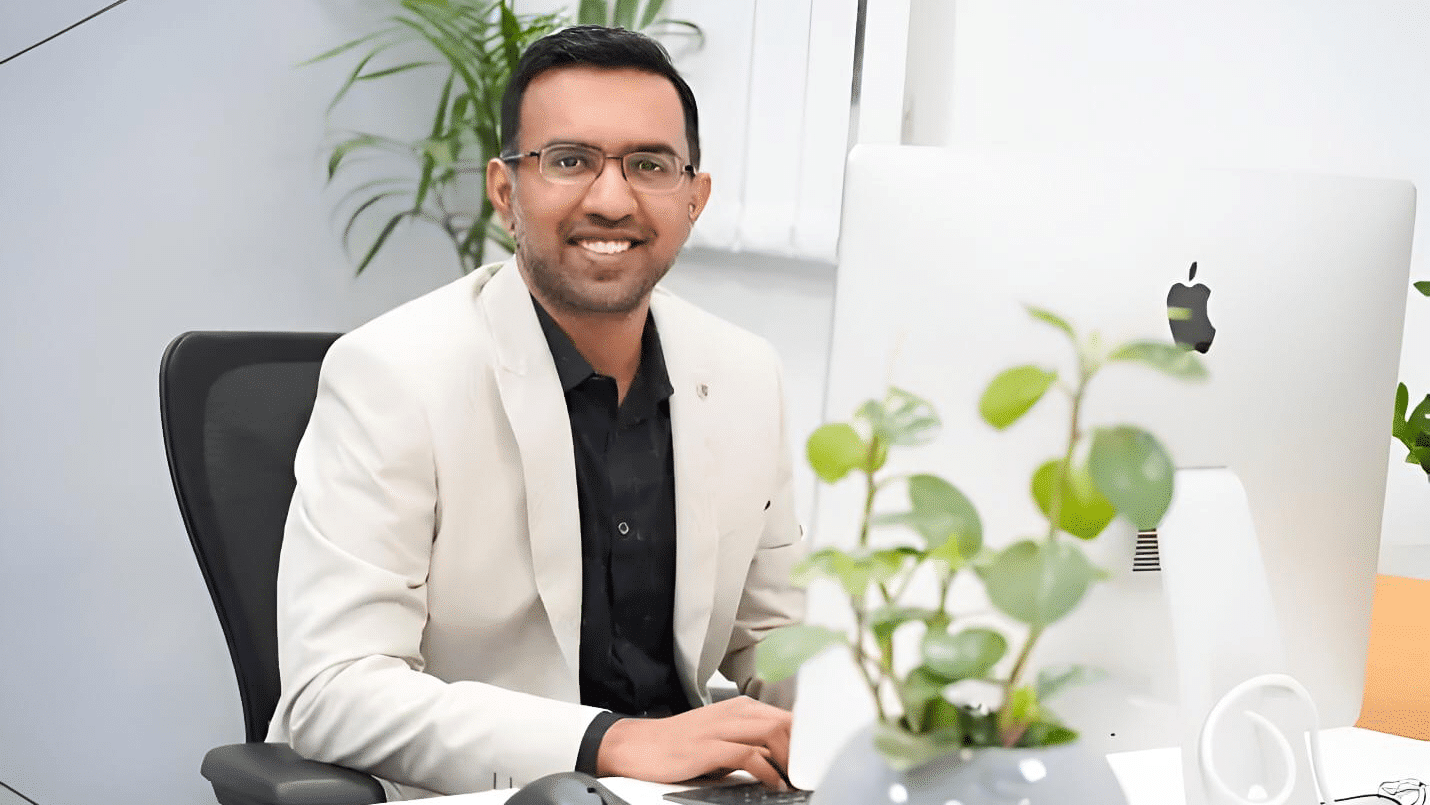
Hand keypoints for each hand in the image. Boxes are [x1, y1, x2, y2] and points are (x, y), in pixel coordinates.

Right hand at [595, 696, 792, 789]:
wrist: (638, 746)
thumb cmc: (679, 744)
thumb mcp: (720, 737)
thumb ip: (750, 742)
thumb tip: (782, 759)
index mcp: (739, 707)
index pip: (786, 716)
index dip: (806, 737)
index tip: (817, 757)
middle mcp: (733, 711)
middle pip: (785, 722)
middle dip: (804, 748)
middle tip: (810, 772)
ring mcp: (720, 727)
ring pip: (772, 732)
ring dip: (790, 758)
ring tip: (795, 778)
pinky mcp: (708, 747)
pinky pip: (749, 755)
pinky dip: (768, 772)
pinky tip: (773, 784)